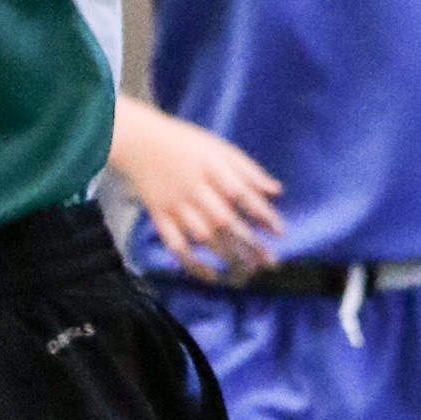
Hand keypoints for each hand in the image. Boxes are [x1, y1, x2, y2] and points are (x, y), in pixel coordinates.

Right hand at [129, 117, 283, 275]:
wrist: (141, 143)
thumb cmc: (189, 146)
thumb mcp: (221, 149)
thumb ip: (249, 171)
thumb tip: (277, 191)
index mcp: (212, 167)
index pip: (241, 194)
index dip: (261, 214)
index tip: (278, 232)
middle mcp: (194, 187)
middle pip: (224, 220)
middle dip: (249, 244)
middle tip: (269, 262)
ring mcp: (175, 204)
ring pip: (203, 236)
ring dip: (227, 256)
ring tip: (248, 271)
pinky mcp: (159, 217)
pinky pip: (175, 245)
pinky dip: (193, 264)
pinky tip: (212, 276)